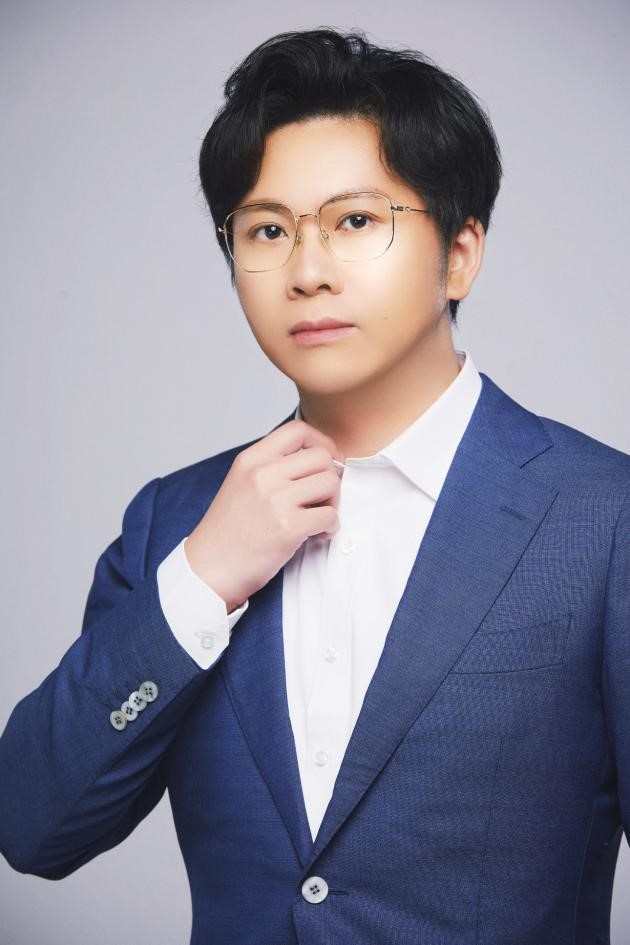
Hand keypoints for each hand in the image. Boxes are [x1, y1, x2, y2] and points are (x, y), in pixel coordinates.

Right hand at [184, 419, 342, 611]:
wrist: (208, 568)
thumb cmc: (227, 531)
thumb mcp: (240, 483)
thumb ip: (270, 467)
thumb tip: (314, 458)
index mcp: (250, 460)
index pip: (298, 430)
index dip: (320, 442)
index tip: (324, 460)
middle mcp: (262, 474)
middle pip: (322, 456)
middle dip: (330, 476)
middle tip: (322, 496)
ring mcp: (275, 500)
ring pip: (330, 482)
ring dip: (333, 501)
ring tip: (318, 516)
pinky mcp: (288, 528)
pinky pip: (330, 515)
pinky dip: (330, 526)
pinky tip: (316, 534)